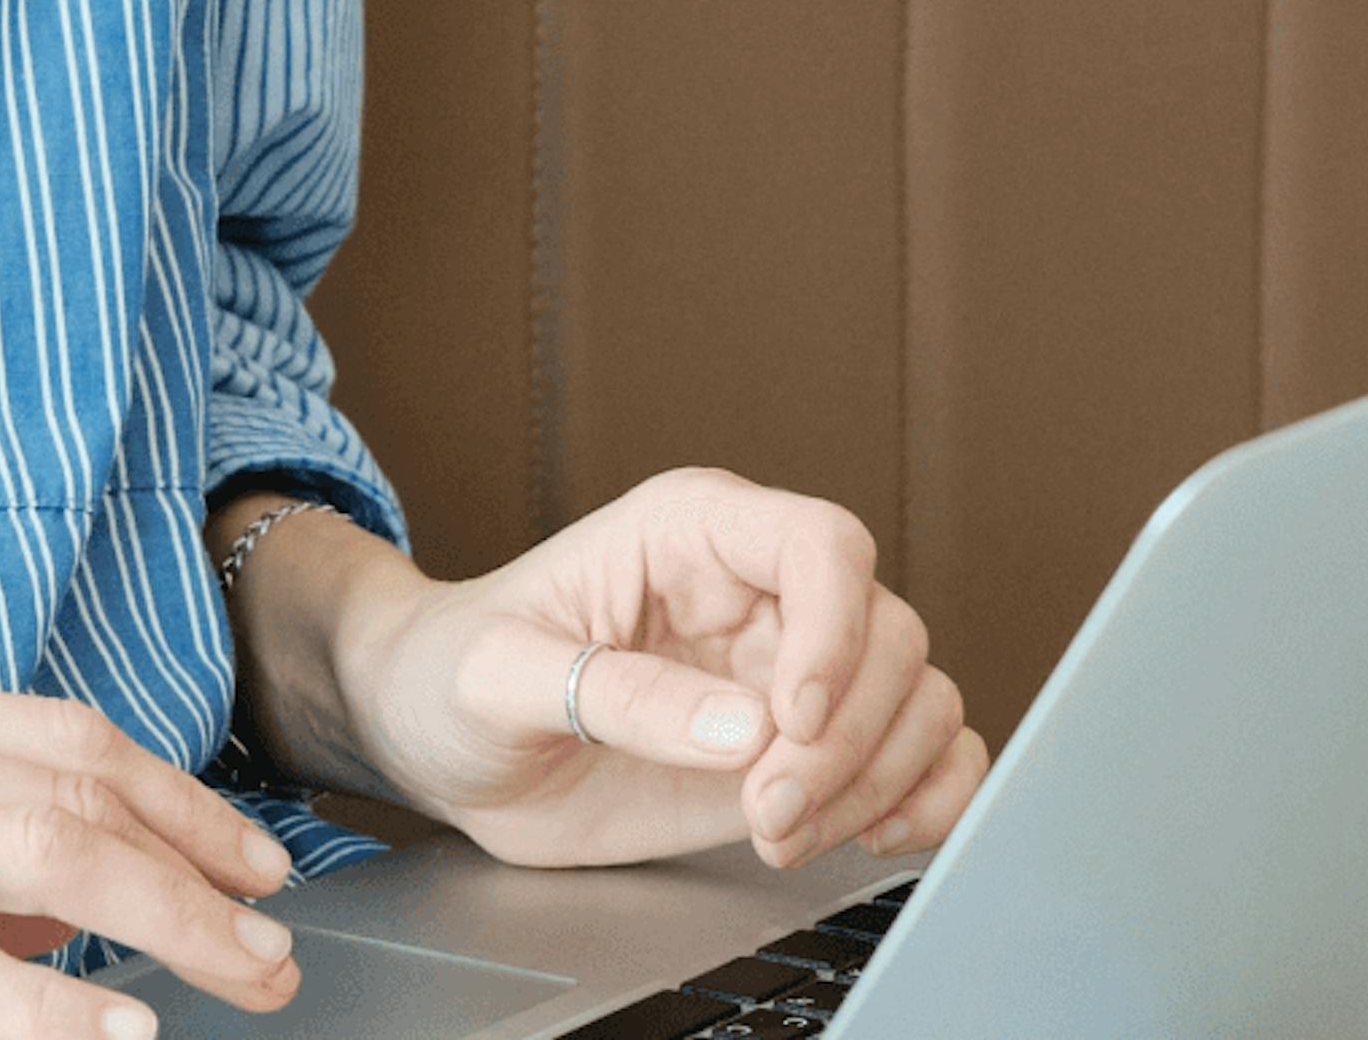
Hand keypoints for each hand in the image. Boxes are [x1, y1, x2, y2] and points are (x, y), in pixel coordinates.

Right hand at [0, 660, 310, 1039]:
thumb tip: (47, 902)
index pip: (56, 730)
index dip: (173, 790)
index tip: (245, 854)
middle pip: (79, 781)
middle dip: (203, 854)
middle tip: (279, 928)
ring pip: (46, 855)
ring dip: (172, 922)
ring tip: (243, 981)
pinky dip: (56, 1008)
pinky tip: (117, 1035)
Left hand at [324, 467, 988, 872]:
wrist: (442, 739)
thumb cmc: (453, 673)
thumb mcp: (498, 675)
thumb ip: (613, 692)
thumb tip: (743, 729)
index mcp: (688, 532)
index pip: (822, 543)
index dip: (833, 632)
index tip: (789, 722)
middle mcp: (756, 590)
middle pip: (887, 635)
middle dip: (844, 741)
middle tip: (763, 809)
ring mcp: (789, 668)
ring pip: (917, 698)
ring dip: (875, 782)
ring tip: (776, 830)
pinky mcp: (806, 745)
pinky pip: (924, 753)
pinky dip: (925, 798)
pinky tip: (868, 834)